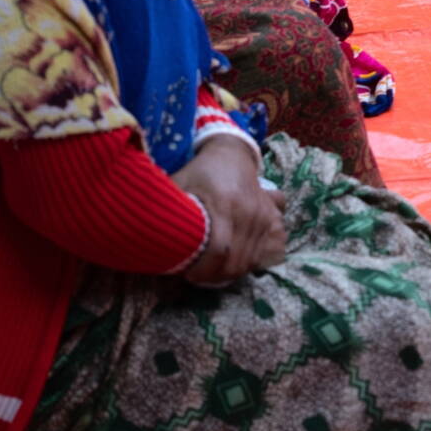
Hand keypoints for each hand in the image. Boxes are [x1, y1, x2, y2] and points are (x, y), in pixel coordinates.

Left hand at [177, 136, 284, 285]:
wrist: (231, 155)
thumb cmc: (198, 174)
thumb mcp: (178, 189)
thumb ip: (169, 218)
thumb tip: (155, 250)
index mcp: (224, 204)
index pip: (218, 251)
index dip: (202, 271)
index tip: (187, 273)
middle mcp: (250, 212)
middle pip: (236, 261)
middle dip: (213, 275)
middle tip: (196, 273)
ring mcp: (266, 216)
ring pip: (253, 260)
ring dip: (232, 270)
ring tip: (214, 266)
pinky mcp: (274, 219)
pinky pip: (275, 249)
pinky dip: (259, 258)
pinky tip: (242, 256)